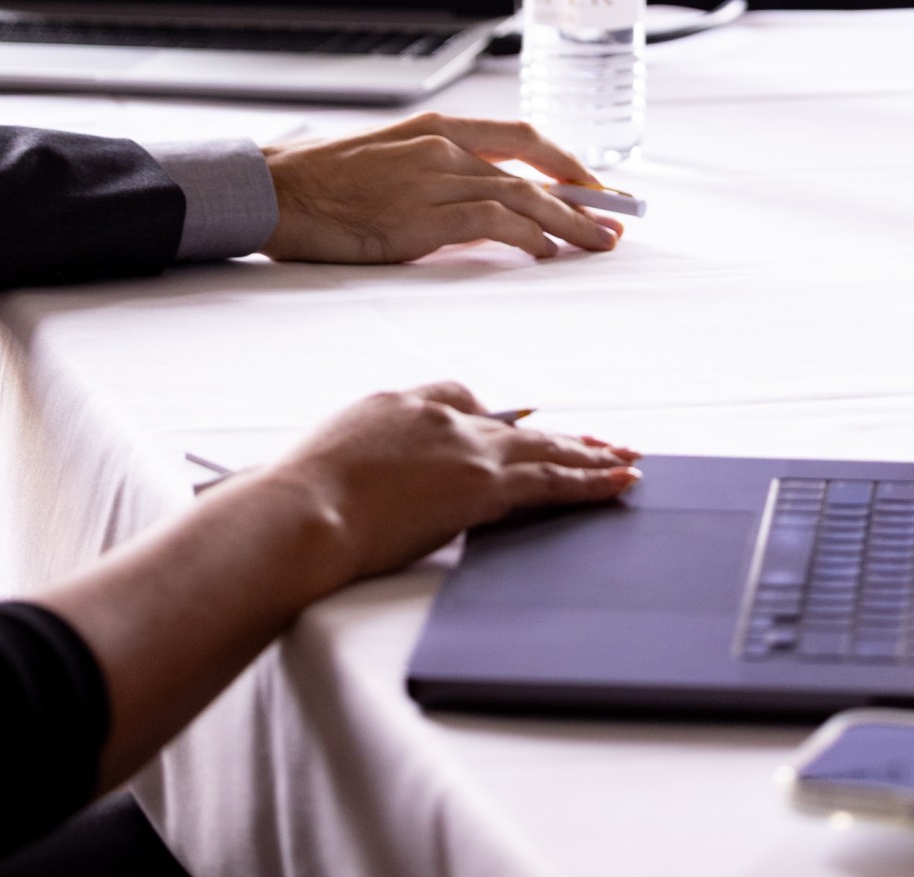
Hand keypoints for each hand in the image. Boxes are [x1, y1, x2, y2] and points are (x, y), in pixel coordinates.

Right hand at [47, 380, 640, 790]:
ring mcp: (459, 444)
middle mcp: (432, 413)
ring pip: (540, 446)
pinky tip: (620, 483)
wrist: (296, 515)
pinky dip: (590, 479)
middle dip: (551, 434)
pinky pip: (551, 479)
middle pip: (507, 420)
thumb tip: (308, 507)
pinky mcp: (481, 482)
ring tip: (627, 460)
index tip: (503, 429)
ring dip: (587, 454)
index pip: (454, 398)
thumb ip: (334, 476)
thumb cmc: (286, 509)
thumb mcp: (312, 474)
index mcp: (389, 404)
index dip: (484, 418)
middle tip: (595, 440)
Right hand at [264, 111, 622, 263]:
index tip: (593, 184)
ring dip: (568, 221)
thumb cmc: (324, 182)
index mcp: (436, 126)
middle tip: (614, 219)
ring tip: (596, 243)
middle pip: (533, 166)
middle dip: (581, 194)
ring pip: (522, 195)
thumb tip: (483, 205)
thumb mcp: (390, 159)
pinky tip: (546, 252)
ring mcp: (432, 178)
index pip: (520, 136)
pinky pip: (492, 222)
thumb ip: (437, 173)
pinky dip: (528, 237)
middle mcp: (441, 144)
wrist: (275, 191)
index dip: (565, 160)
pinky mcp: (420, 216)